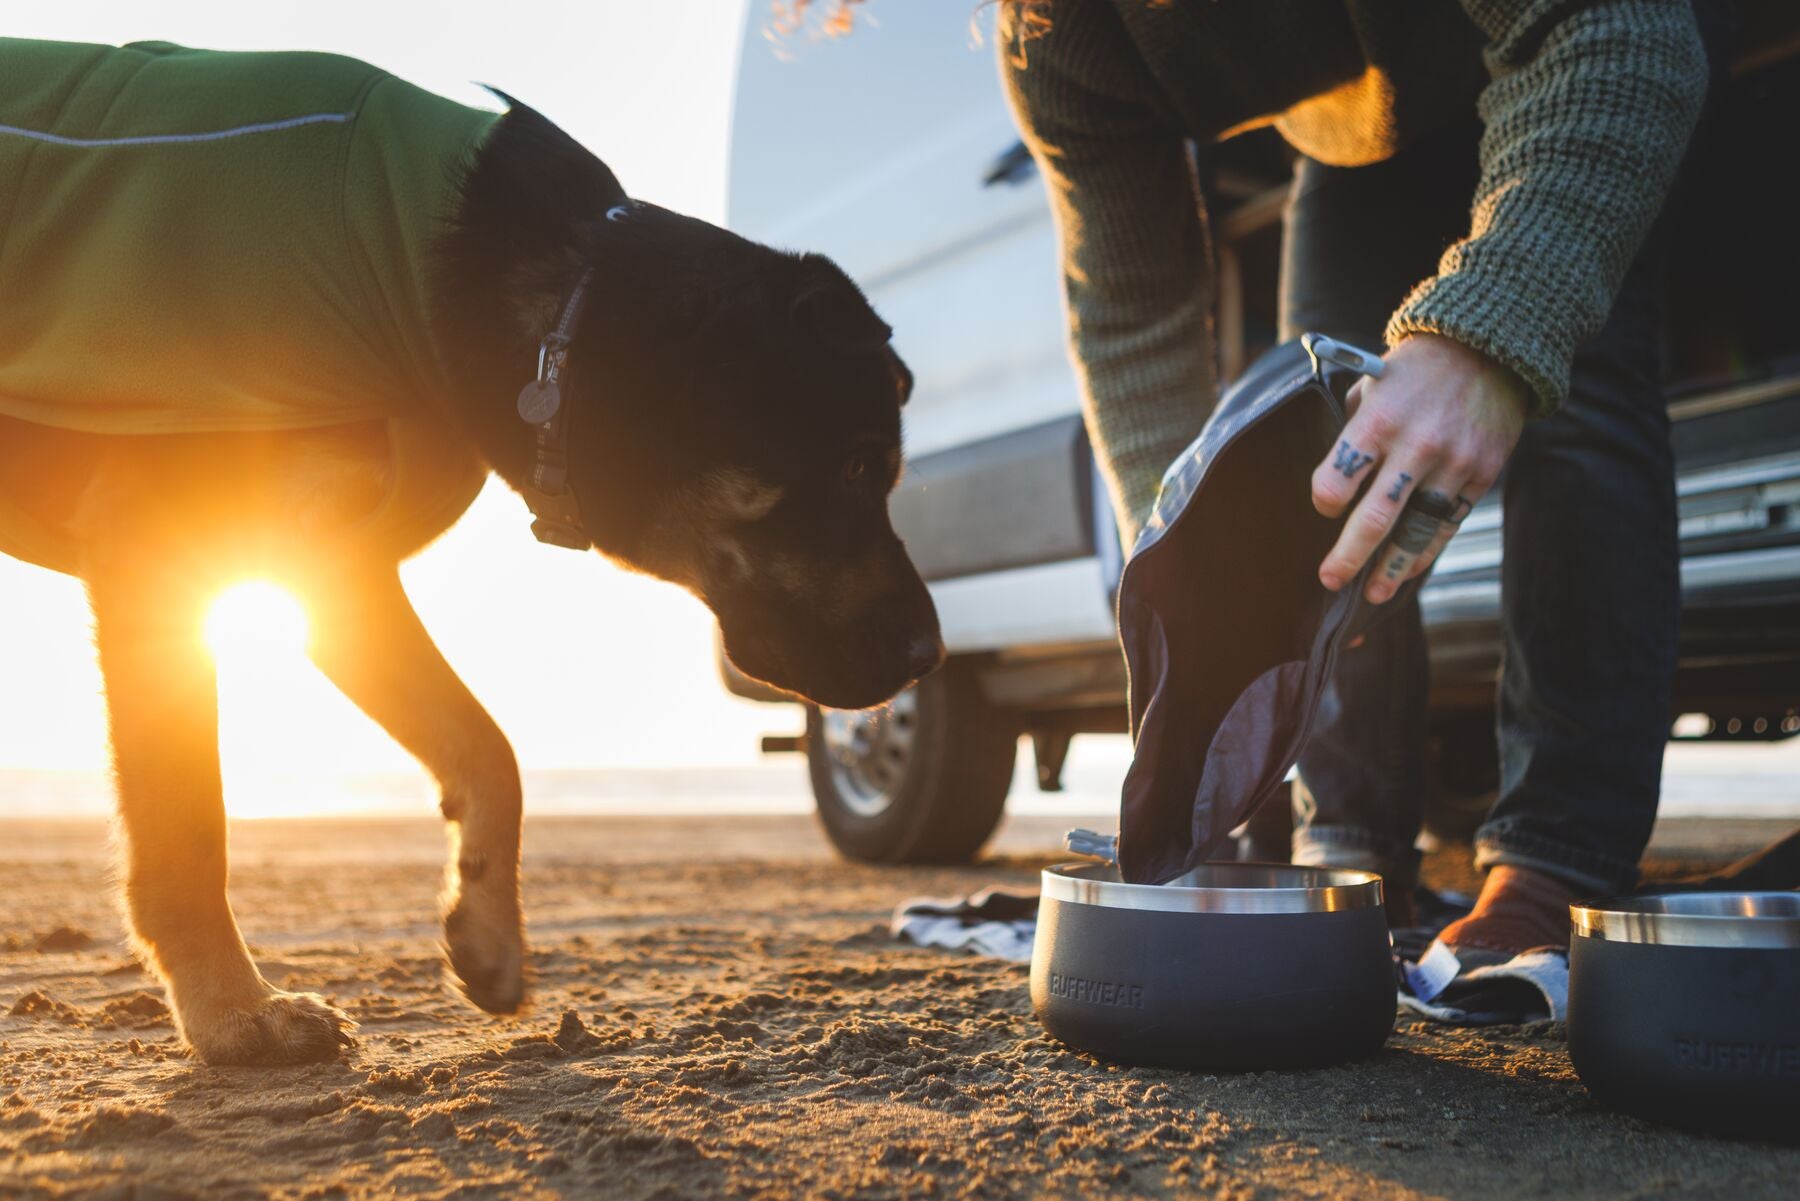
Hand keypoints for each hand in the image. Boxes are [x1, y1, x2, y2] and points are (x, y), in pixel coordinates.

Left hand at [1310, 333, 1529, 602]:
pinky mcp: (1482, 474)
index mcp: (1378, 420)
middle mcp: (1416, 446)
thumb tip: (1338, 476)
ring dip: (1390, 570)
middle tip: (1330, 581)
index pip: (1337, 480)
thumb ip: (1354, 429)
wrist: (1491, 346)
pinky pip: (1447, 524)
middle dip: (1348, 558)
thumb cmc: (1418, 367)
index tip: (1324, 507)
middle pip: (1374, 519)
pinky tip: (1408, 569)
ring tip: (1373, 595)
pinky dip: (1426, 550)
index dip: (1324, 502)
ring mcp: (1453, 464)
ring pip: (1416, 532)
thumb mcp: (1373, 383)